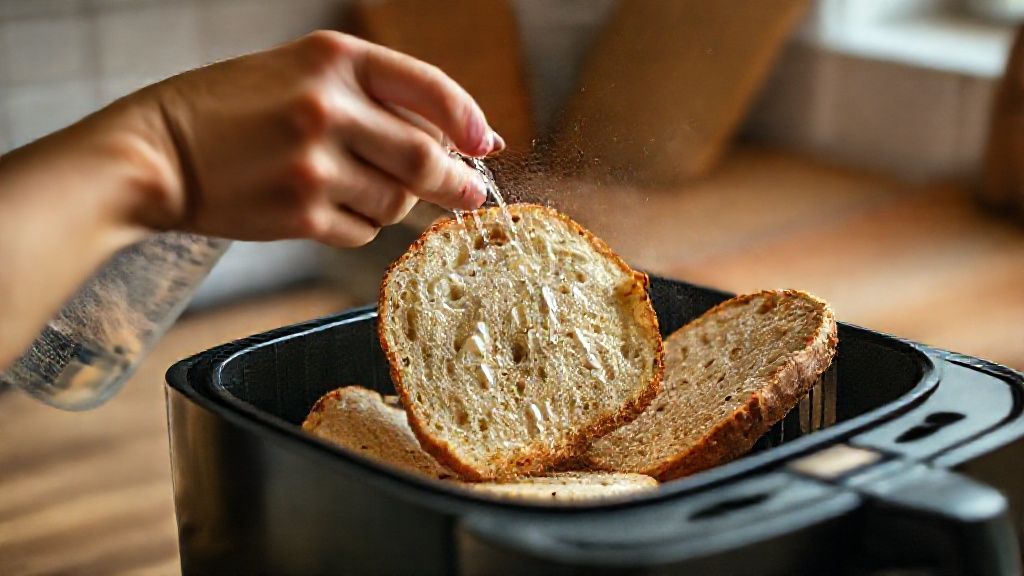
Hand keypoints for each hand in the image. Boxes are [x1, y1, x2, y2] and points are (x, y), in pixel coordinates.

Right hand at [133, 30, 502, 246]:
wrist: (157, 153)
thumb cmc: (234, 110)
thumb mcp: (302, 75)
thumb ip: (377, 98)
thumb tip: (464, 141)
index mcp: (334, 59)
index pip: (430, 88)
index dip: (469, 120)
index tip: (485, 144)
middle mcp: (328, 108)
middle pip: (425, 156)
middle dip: (456, 182)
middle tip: (469, 194)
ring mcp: (315, 166)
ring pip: (397, 200)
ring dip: (395, 201)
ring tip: (357, 187)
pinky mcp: (302, 215)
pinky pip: (364, 231)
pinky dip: (361, 225)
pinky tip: (328, 207)